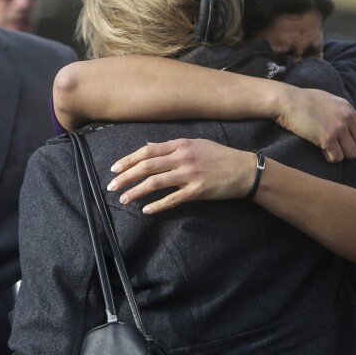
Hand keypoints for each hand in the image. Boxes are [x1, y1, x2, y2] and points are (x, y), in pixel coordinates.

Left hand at [108, 139, 255, 213]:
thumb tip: (148, 147)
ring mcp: (190, 174)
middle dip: (126, 177)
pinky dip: (157, 205)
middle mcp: (183, 157)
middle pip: (147, 167)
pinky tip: (146, 210)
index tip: (114, 168)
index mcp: (181, 144)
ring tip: (123, 199)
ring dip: (136, 191)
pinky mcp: (197, 191)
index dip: (128, 160)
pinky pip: (172, 199)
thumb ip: (172, 146)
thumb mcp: (196, 144)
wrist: (244, 170)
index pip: (147, 151)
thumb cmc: (220, 156)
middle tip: (111, 185)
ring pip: (155, 183)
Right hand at [275, 88, 355, 162]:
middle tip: (338, 147)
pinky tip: (320, 150)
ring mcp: (338, 128)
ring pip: (352, 154)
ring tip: (328, 148)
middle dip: (352, 148)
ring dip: (340, 154)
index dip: (355, 138)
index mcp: (348, 108)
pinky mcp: (327, 139)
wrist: (287, 101)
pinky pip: (337, 157)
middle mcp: (347, 118)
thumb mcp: (327, 99)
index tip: (343, 139)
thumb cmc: (302, 99)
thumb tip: (344, 121)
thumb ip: (339, 110)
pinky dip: (329, 157)